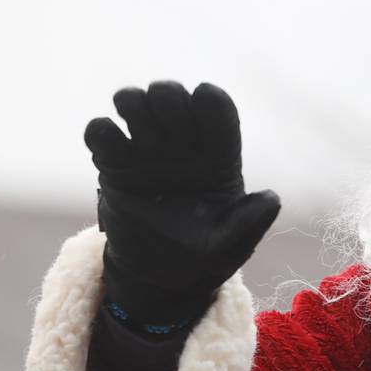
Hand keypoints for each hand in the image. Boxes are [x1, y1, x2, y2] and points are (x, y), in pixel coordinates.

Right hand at [84, 81, 279, 327]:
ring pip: (134, 101)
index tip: (203, 104)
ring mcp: (145, 152)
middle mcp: (181, 146)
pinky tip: (111, 153)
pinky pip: (99, 131)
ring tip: (139, 139)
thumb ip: (251, 221)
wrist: (157, 276)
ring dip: (132, 104)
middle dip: (167, 99)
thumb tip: (270, 197)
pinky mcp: (113, 165)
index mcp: (216, 157)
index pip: (217, 108)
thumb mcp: (230, 245)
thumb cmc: (201, 257)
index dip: (210, 100)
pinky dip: (100, 131)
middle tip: (165, 136)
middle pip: (171, 95)